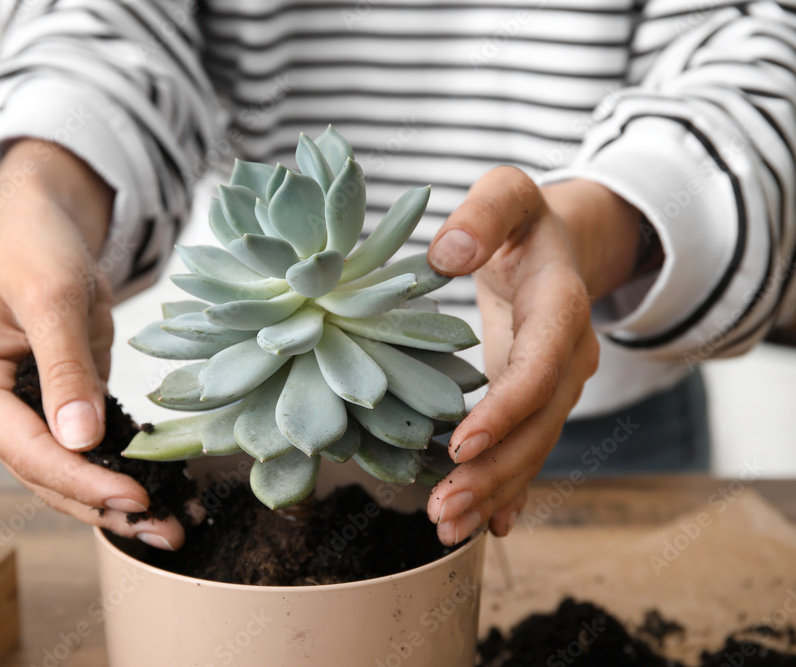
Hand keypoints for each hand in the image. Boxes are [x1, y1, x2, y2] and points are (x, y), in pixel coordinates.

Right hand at [0, 140, 186, 549]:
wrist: (38, 224)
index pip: (28, 451)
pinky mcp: (53, 410)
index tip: (137, 498)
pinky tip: (162, 491)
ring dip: (114, 503)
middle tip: (167, 532)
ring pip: (65, 476)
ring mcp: (19, 416)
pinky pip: (84, 453)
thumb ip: (65, 367)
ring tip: (171, 527)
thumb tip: (80, 440)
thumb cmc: (33, 246)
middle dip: (105, 507)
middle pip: (46, 477)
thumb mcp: (51, 294)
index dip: (83, 480)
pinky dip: (119, 471)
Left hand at [424, 166, 651, 544]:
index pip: (540, 365)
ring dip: (495, 491)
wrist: (560, 243)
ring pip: (534, 447)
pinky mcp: (539, 399)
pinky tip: (488, 525)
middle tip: (442, 509)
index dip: (506, 408)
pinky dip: (510, 488)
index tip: (460, 445)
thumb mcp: (507, 193)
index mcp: (560, 304)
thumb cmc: (523, 219)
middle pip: (539, 424)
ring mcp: (558, 382)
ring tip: (447, 526)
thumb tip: (447, 253)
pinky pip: (529, 448)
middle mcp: (568, 353)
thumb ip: (484, 213)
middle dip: (494, 472)